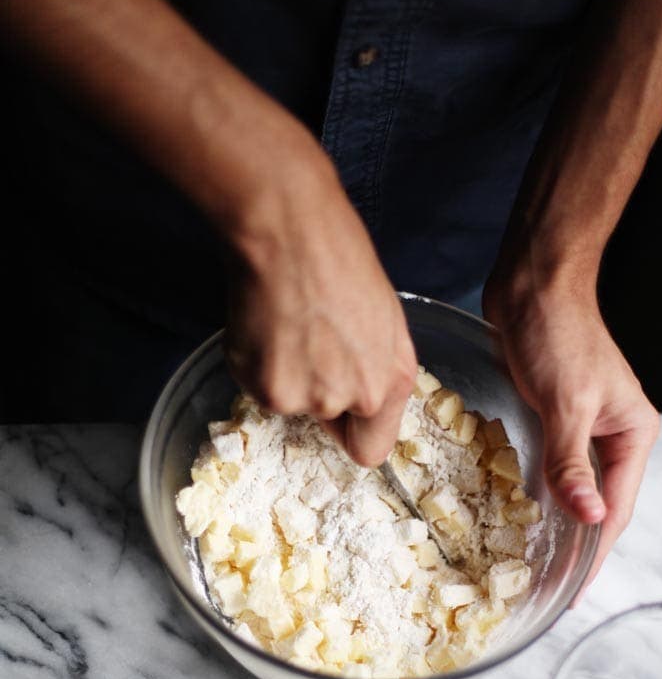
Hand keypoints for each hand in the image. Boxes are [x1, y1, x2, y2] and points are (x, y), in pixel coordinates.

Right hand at [225, 153, 416, 467]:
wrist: (286, 226)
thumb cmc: (341, 257)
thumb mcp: (386, 320)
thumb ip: (380, 372)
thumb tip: (363, 406)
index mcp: (386, 385)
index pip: (370, 452)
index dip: (355, 428)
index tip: (344, 411)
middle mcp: (345, 400)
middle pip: (325, 419)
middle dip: (319, 386)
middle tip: (314, 333)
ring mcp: (298, 397)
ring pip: (289, 402)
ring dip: (286, 372)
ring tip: (290, 322)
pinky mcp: (258, 385)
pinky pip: (258, 387)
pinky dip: (258, 362)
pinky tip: (266, 322)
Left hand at [483, 276, 659, 590]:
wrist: (531, 285)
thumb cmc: (557, 334)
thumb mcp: (567, 404)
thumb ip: (573, 465)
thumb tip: (591, 518)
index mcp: (631, 434)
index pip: (615, 510)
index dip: (592, 554)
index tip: (570, 591)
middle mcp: (612, 436)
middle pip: (595, 506)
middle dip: (573, 547)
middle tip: (545, 588)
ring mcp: (581, 428)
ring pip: (569, 490)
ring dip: (553, 523)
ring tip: (529, 564)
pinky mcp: (550, 418)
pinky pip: (545, 468)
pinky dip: (534, 494)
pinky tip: (517, 517)